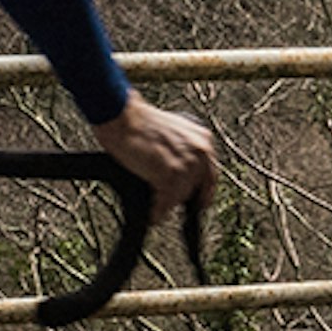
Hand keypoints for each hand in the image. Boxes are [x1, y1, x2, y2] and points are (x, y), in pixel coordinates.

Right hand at [92, 96, 217, 223]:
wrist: (121, 116)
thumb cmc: (136, 120)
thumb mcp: (169, 133)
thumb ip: (180, 151)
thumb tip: (177, 172)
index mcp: (202, 138)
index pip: (210, 174)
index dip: (202, 191)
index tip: (198, 202)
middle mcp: (200, 151)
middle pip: (197, 188)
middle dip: (182, 198)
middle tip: (171, 205)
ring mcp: (187, 164)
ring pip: (181, 197)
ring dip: (167, 205)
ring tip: (157, 209)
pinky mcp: (171, 175)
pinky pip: (167, 203)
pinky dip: (158, 212)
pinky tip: (152, 214)